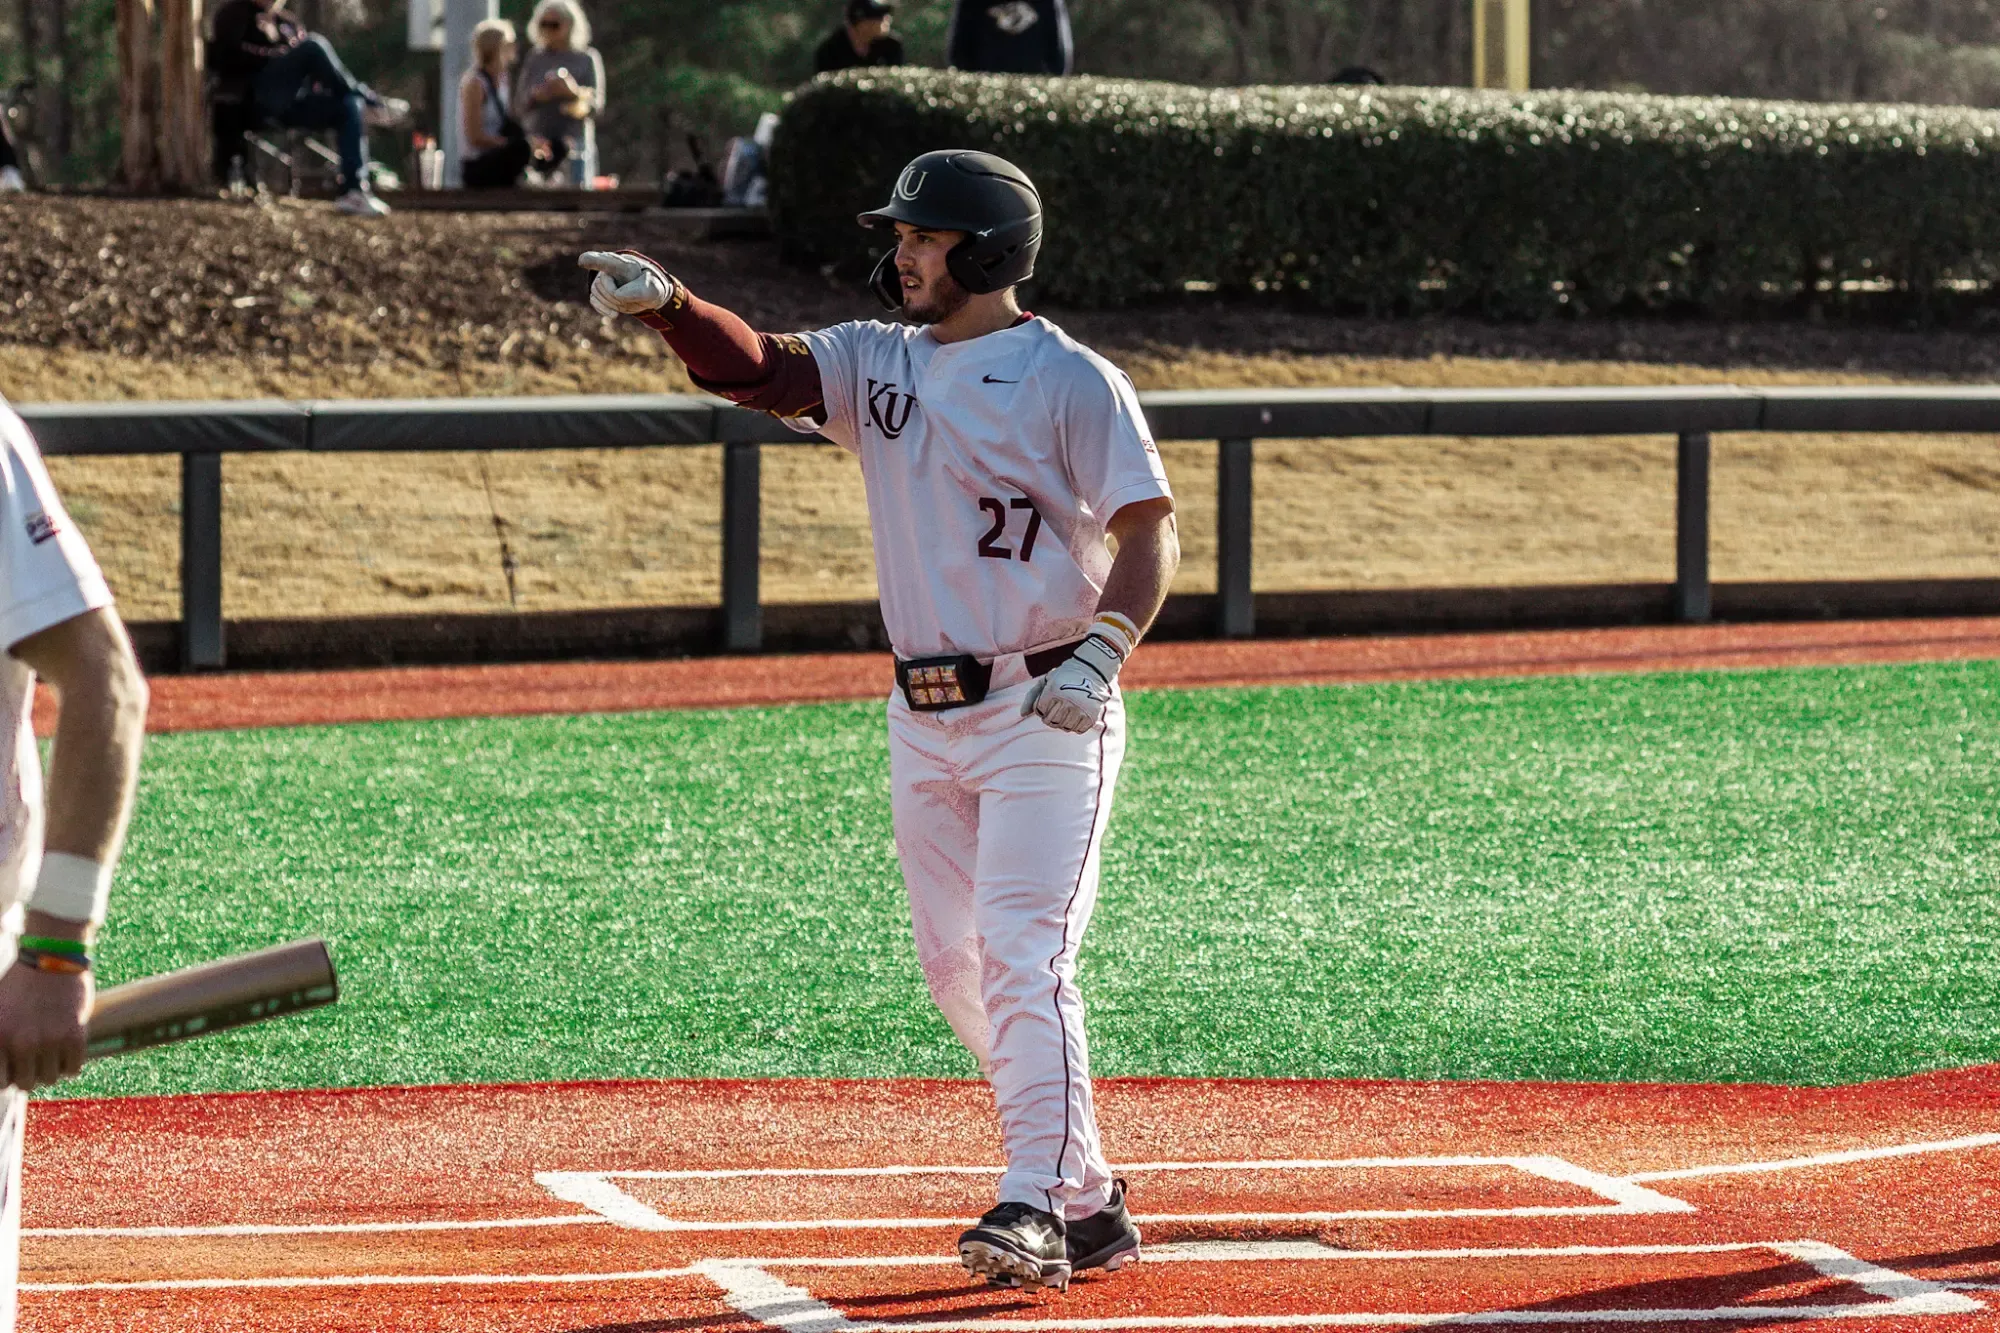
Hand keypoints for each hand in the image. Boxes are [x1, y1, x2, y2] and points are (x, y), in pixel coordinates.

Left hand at [0, 962, 90, 1091]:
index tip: (16, 1068)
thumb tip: (2, 1071)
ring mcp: (50, 1040)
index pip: (2, 1082)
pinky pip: (74, 1069)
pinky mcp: (75, 1035)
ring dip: (52, 1068)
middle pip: (28, 1084)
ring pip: (51, 1078)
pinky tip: (66, 1048)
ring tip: (52, 1052)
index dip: (10, 1076)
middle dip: (31, 1074)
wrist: (51, 958)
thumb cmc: (18, 985)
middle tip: (36, 1060)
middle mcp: (22, 1043)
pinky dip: (71, 1063)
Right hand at [578, 250, 677, 316]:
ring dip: (611, 303)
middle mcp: (610, 268)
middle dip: (614, 296)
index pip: (606, 260)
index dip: (593, 260)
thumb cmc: (651, 288)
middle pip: (600, 283)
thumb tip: (618, 295)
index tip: (582, 261)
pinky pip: (594, 300)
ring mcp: (603, 279)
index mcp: (624, 264)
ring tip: (626, 302)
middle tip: (631, 297)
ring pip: (596, 292)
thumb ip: (641, 290)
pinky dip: (603, 309)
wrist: (647, 293)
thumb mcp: (655, 289)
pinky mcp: (600, 292)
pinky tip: (614, 314)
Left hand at [1021, 630, 1128, 732]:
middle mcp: (1067, 700)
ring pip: (1064, 727)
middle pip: (1051, 722)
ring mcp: (1080, 709)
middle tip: (1057, 708)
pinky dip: (1075, 725)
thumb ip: (1031, 697)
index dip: (1041, 707)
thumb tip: (1022, 715)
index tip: (1049, 700)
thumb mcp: (1046, 681)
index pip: (1040, 711)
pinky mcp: (1091, 715)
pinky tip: (1076, 715)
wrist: (1092, 670)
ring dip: (1063, 722)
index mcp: (1054, 691)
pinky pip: (1077, 730)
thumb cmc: (1064, 676)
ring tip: (1066, 711)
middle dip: (1050, 717)